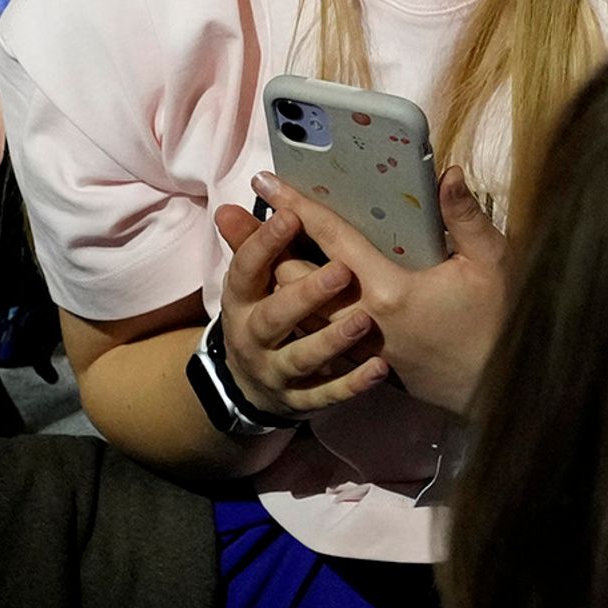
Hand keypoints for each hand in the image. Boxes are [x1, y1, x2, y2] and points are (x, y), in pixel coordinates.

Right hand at [208, 197, 388, 416]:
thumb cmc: (260, 313)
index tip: (291, 212)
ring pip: (303, 358)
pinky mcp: (302, 400)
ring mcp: (278, 372)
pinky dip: (352, 383)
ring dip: (332, 340)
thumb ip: (248, 243)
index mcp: (241, 299)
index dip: (265, 241)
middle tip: (343, 272)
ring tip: (364, 321)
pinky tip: (380, 370)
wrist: (251, 387)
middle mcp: (253, 336)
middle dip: (305, 294)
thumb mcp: (249, 281)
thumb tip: (228, 207)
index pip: (248, 267)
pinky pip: (328, 395)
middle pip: (274, 316)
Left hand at [255, 167, 505, 412]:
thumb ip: (466, 217)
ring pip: (300, 312)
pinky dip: (297, 313)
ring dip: (275, 280)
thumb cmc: (497, 324)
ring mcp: (361, 346)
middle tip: (239, 216)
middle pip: (296, 278)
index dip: (296, 206)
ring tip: (253, 251)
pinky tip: (287, 297)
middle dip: (265, 244)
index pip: (331, 238)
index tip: (265, 181)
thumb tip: (448, 174)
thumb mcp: (492, 264)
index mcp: (387, 289)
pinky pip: (317, 336)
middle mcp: (363, 319)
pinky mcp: (366, 363)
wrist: (501, 389)